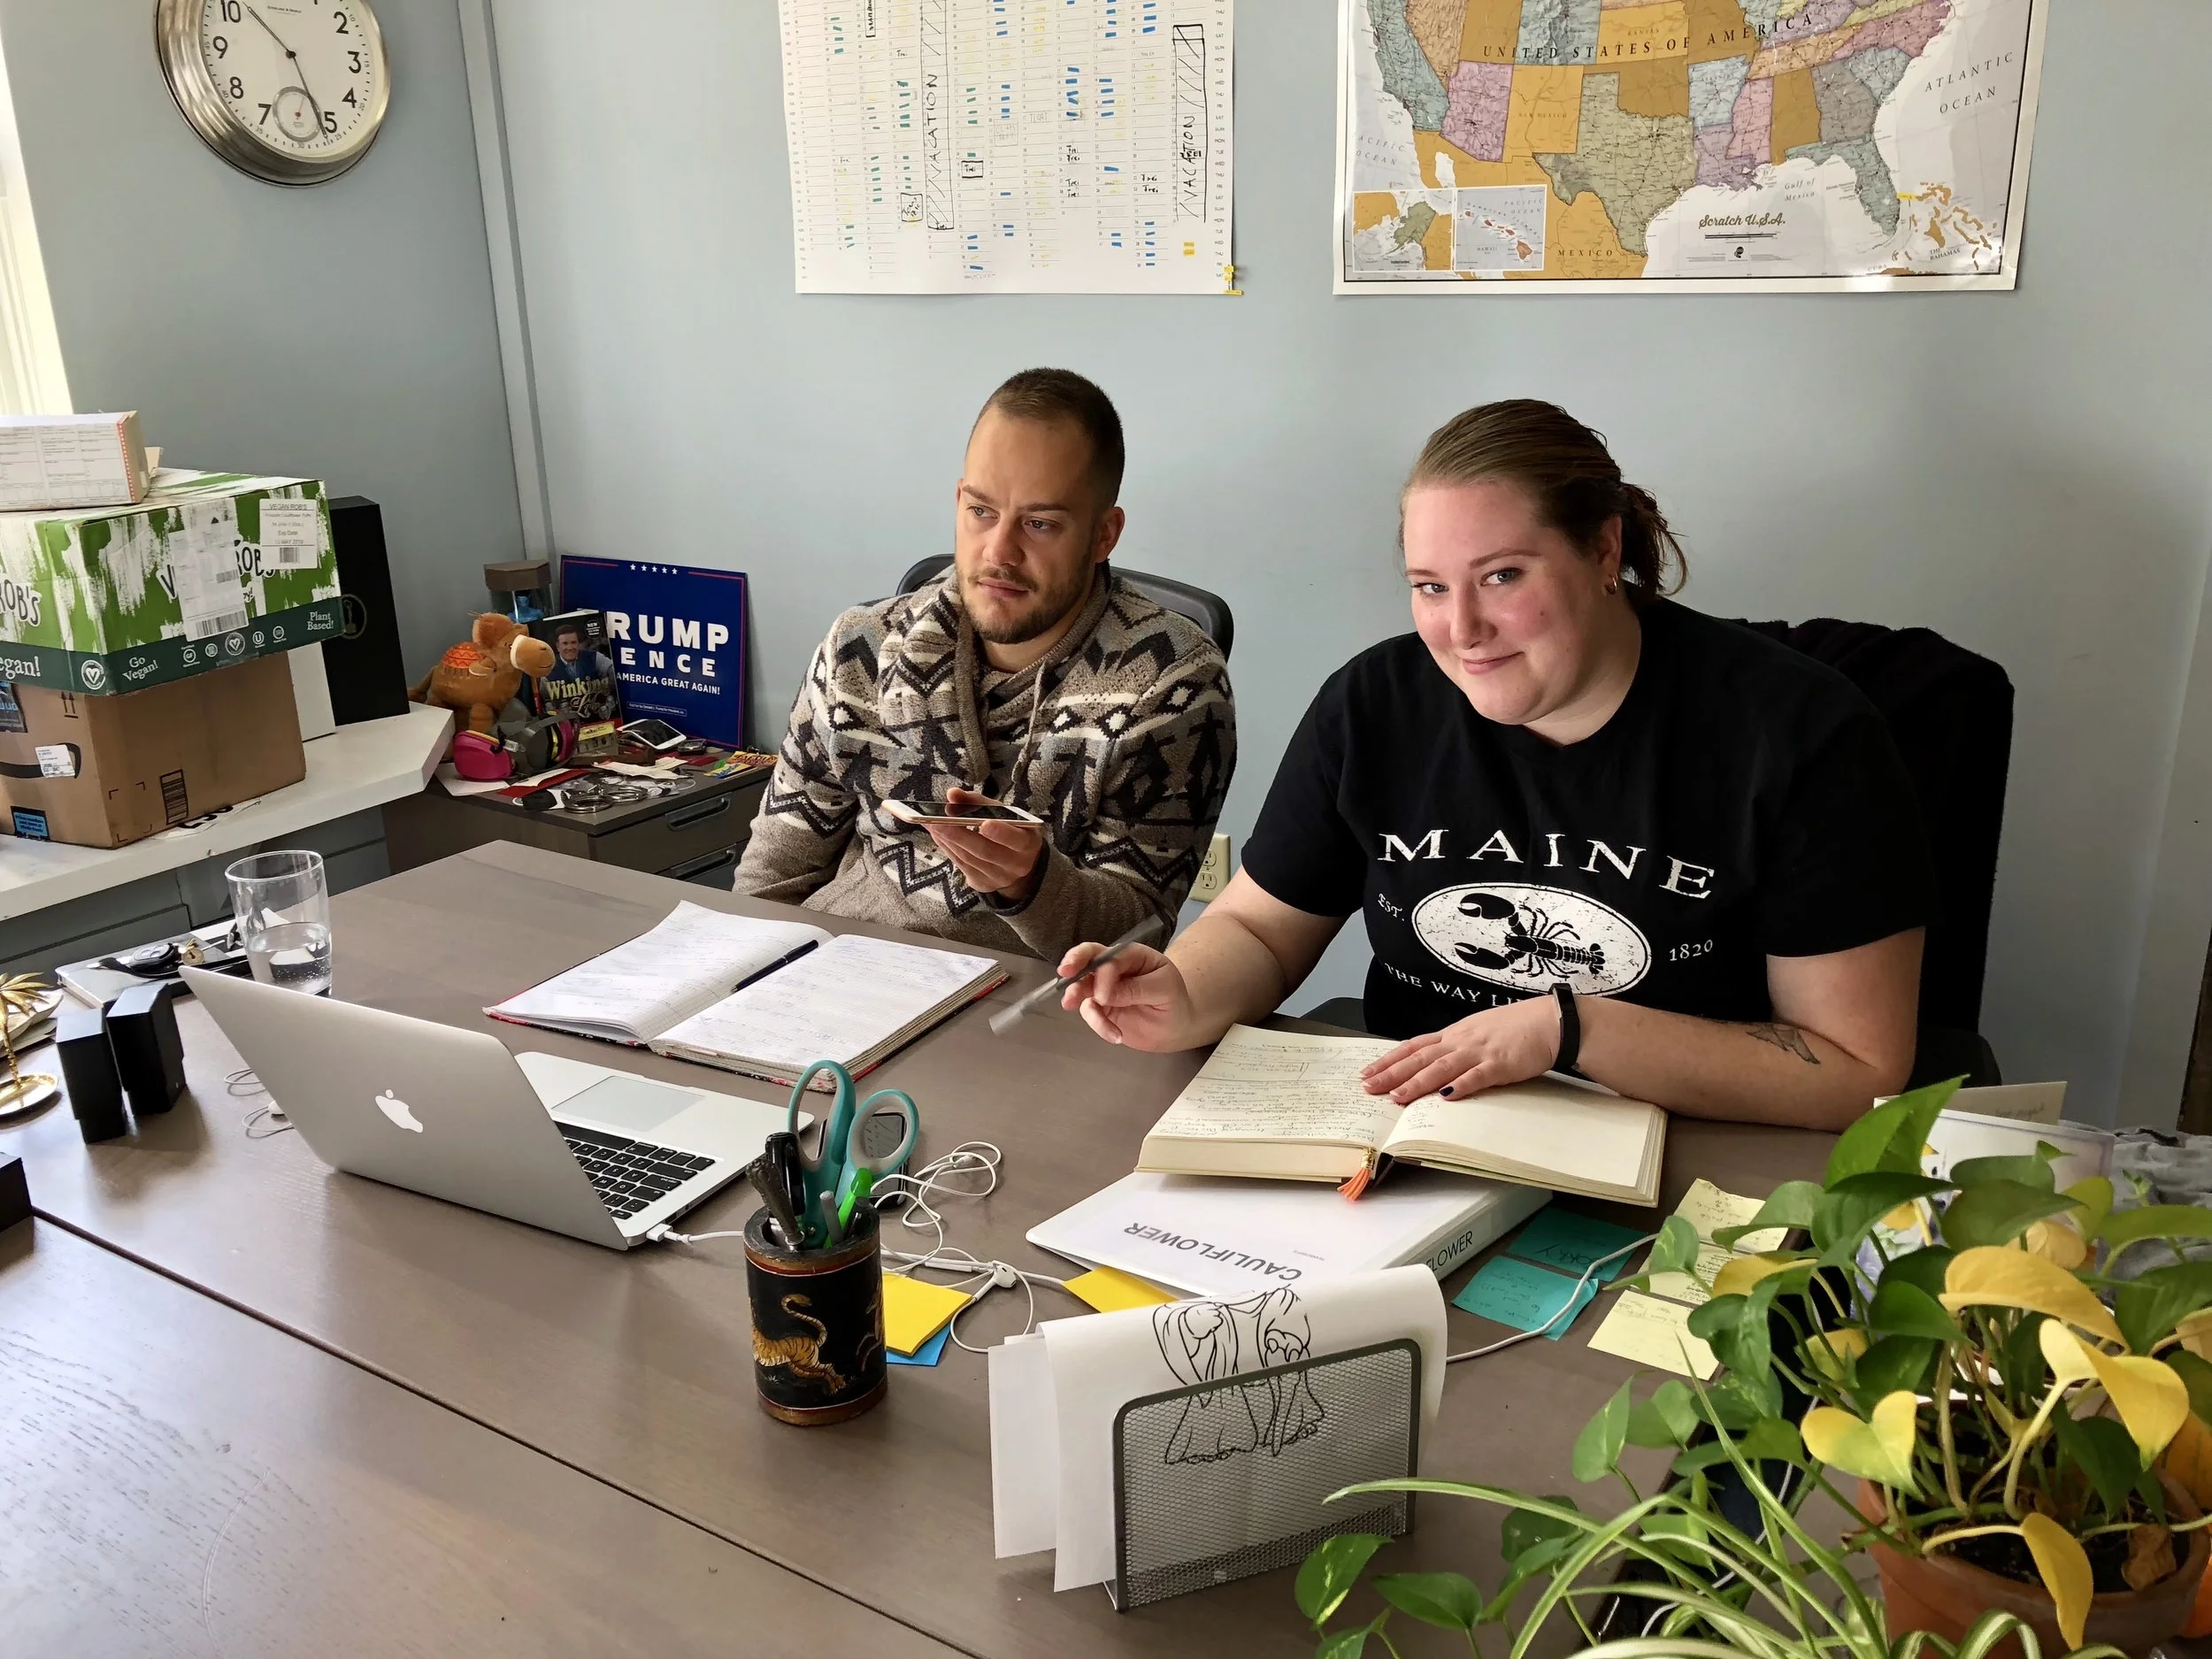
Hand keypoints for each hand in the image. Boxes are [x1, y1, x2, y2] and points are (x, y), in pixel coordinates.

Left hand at [923, 787, 1045, 900]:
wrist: (1018, 864)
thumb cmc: (1010, 831)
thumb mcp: (1004, 814)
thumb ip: (978, 801)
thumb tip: (952, 794)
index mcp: (1027, 843)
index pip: (1015, 840)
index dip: (1000, 832)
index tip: (984, 823)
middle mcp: (1016, 864)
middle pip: (984, 851)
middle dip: (959, 835)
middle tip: (937, 821)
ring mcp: (998, 878)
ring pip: (968, 859)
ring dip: (947, 840)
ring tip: (929, 823)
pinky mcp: (982, 884)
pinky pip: (960, 865)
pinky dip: (946, 847)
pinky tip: (936, 834)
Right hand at [1057, 941, 1191, 1049]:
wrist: (1175, 1025)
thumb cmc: (1174, 999)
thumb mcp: (1164, 989)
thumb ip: (1135, 989)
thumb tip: (1104, 995)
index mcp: (1132, 955)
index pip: (1111, 956)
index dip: (1103, 973)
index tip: (1103, 996)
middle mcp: (1114, 968)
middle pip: (1088, 958)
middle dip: (1073, 963)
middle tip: (1064, 973)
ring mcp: (1104, 987)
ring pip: (1082, 986)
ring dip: (1076, 997)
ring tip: (1073, 1007)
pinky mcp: (1100, 1008)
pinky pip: (1090, 1013)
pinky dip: (1098, 1025)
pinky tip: (1116, 1036)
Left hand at [1359, 994, 1561, 1103]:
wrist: (1549, 1021)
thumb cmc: (1516, 1028)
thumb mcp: (1479, 1032)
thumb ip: (1457, 1047)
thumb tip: (1435, 1061)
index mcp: (1455, 1034)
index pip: (1413, 1046)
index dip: (1389, 1059)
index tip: (1368, 1071)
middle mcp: (1461, 1041)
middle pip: (1420, 1058)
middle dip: (1391, 1073)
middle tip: (1368, 1087)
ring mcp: (1479, 1052)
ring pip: (1441, 1068)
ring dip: (1417, 1083)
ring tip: (1396, 1096)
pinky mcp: (1500, 1064)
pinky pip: (1477, 1077)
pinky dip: (1460, 1086)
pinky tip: (1445, 1097)